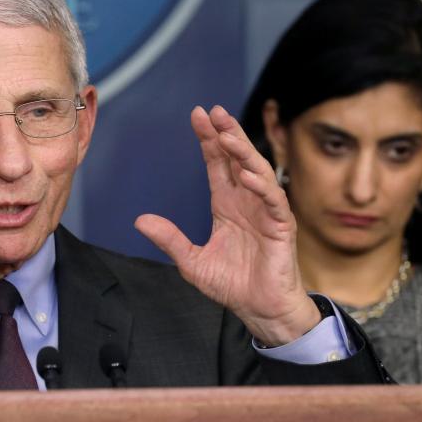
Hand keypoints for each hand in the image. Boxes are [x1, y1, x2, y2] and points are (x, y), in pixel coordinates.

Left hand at [135, 105, 318, 345]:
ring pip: (257, 172)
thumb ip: (169, 239)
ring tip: (227, 135)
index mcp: (226, 205)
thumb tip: (140, 221)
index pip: (216, 164)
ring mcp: (265, 211)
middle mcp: (246, 202)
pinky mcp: (281, 227)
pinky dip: (261, 186)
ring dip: (243, 153)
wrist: (259, 310)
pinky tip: (247, 174)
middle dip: (226, 133)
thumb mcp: (191, 261)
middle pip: (236, 159)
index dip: (208, 140)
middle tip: (213, 111)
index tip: (197, 116)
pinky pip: (273, 201)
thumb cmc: (233, 285)